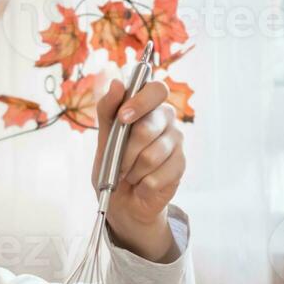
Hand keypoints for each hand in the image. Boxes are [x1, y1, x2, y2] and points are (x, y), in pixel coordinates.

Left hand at [92, 78, 184, 260]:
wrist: (122, 200)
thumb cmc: (113, 165)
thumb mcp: (103, 137)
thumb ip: (108, 110)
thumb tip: (117, 83)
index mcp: (149, 106)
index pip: (156, 89)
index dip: (140, 102)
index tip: (122, 119)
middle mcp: (167, 120)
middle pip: (148, 128)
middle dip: (126, 151)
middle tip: (118, 163)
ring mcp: (176, 142)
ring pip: (151, 155)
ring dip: (132, 171)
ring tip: (130, 174)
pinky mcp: (180, 165)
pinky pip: (157, 176)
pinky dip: (142, 184)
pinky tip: (142, 184)